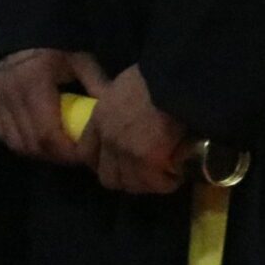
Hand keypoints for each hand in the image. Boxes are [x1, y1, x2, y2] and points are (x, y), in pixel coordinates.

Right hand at [0, 47, 108, 166]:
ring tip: (56, 150)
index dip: (66, 152)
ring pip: (15, 142)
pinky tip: (35, 140)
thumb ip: (96, 82)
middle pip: (31, 142)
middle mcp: (9, 92)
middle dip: (55, 156)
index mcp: (33, 82)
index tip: (83, 155)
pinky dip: (19, 143)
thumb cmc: (52, 48)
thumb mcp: (78, 59)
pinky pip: (1, 133)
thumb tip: (116, 110)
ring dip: (37, 152)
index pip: (47, 133)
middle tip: (73, 156)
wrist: (18, 34)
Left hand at [82, 65, 190, 195]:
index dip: (101, 164)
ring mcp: (128, 153)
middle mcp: (108, 140)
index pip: (87, 154)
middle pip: (109, 177)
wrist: (174, 83)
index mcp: (99, 120)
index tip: (118, 165)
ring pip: (133, 184)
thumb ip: (116, 109)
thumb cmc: (152, 79)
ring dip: (148, 183)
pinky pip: (158, 184)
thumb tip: (127, 120)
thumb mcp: (121, 89)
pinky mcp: (150, 163)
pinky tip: (178, 172)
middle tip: (146, 173)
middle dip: (126, 179)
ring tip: (164, 173)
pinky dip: (168, 182)